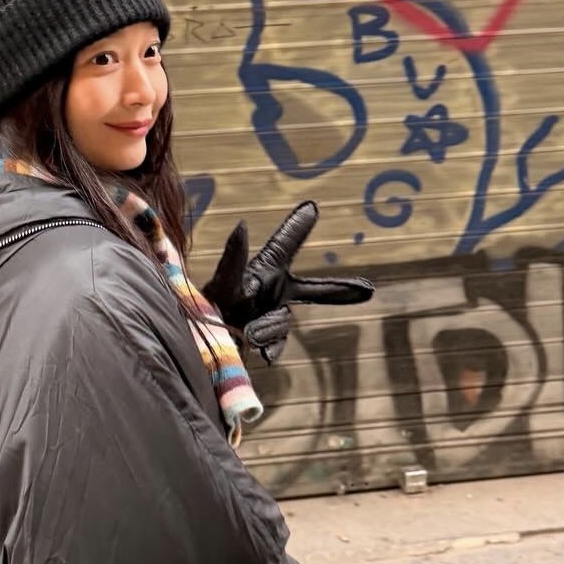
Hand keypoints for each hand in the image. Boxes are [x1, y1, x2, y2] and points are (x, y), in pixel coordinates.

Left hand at [203, 203, 375, 365]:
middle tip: (367, 290)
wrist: (195, 344)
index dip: (297, 227)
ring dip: (269, 327)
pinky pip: (278, 345)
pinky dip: (274, 349)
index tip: (312, 207)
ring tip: (248, 332)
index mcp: (262, 271)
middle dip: (338, 290)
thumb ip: (233, 259)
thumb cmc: (206, 307)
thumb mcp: (220, 284)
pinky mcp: (265, 341)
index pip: (283, 246)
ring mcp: (270, 317)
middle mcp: (271, 293)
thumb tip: (242, 225)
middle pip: (312, 290)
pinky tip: (268, 357)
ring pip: (283, 321)